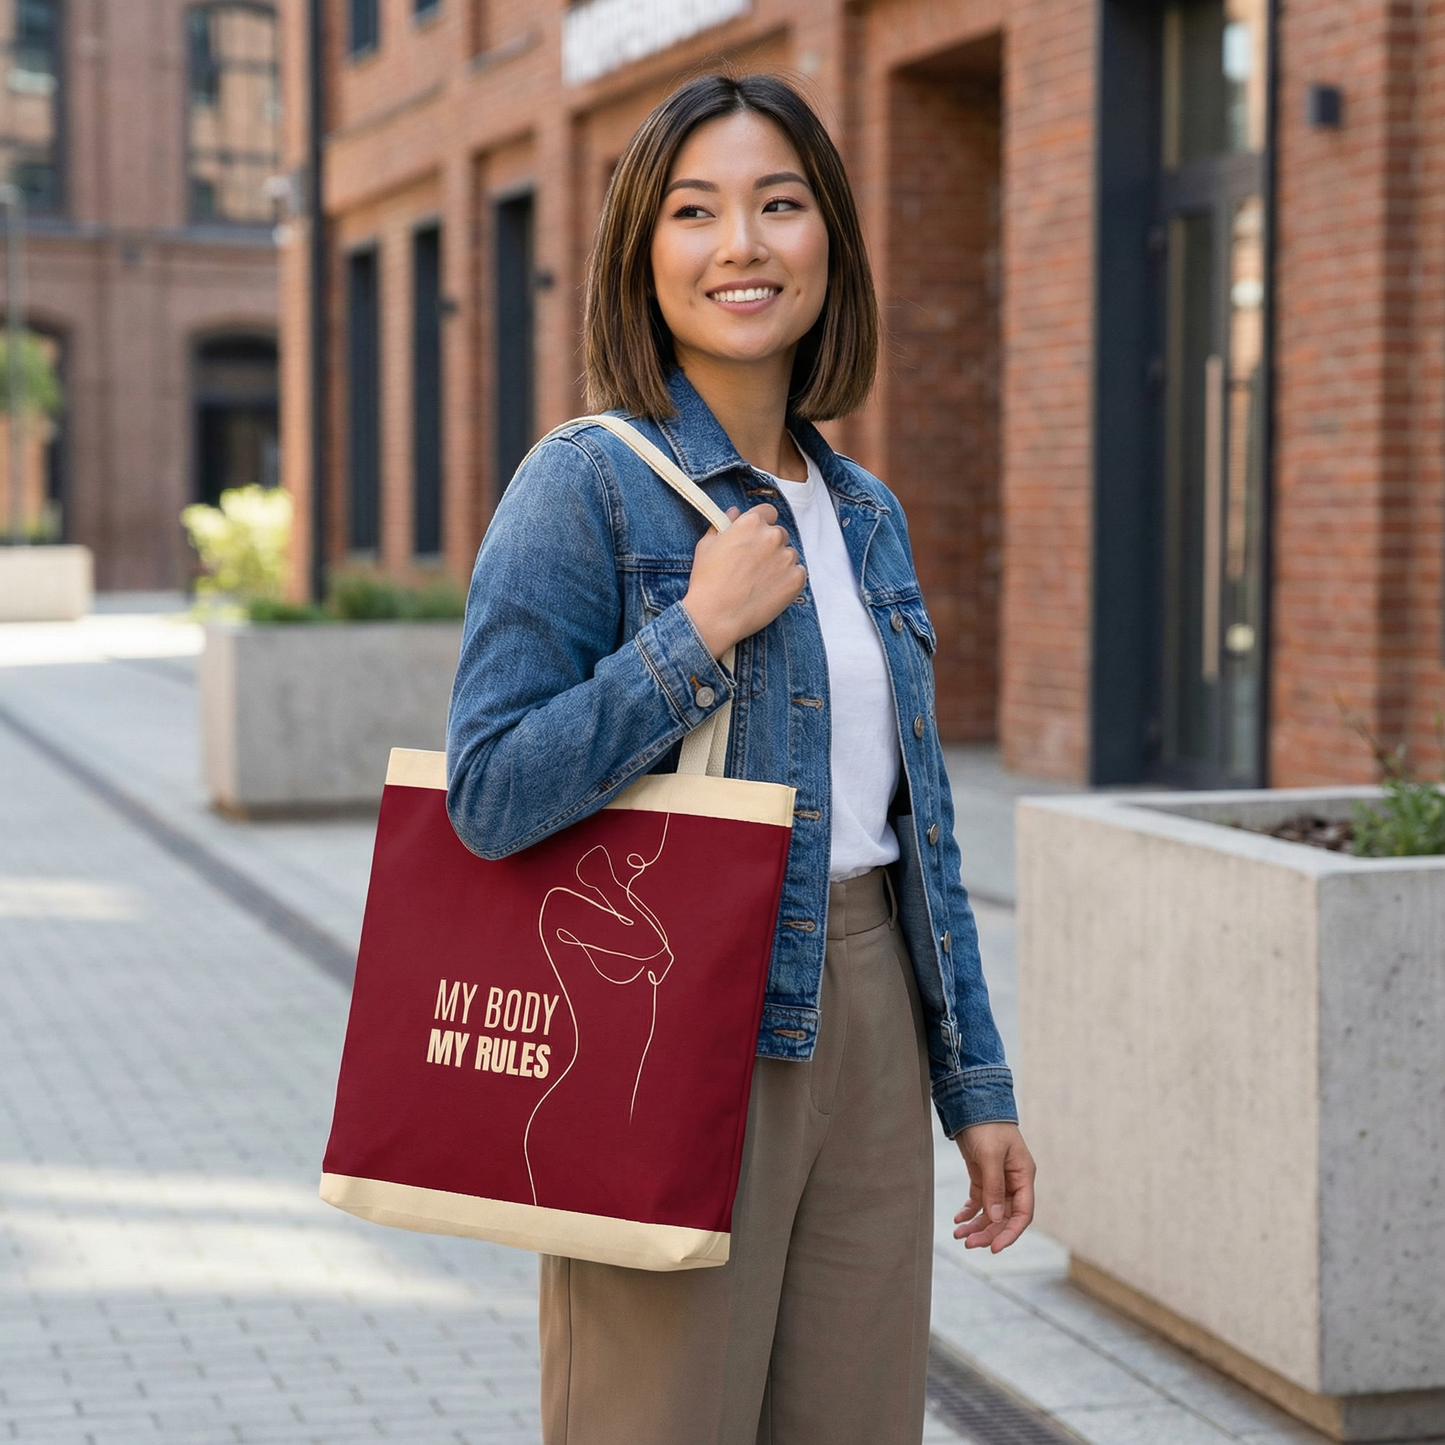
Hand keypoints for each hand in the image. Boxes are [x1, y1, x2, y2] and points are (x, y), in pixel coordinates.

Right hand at [680, 505, 806, 658]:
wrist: (716, 616)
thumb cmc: (707, 582)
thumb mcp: (706, 546)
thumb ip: (723, 524)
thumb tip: (734, 512)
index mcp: (751, 523)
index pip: (768, 512)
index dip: (762, 524)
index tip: (756, 537)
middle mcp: (772, 536)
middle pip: (780, 534)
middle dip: (770, 546)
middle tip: (754, 565)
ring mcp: (787, 557)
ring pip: (789, 555)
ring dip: (780, 564)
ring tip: (760, 582)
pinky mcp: (796, 579)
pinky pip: (798, 573)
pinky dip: (788, 580)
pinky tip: (770, 590)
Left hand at [953, 1122, 1034, 1252]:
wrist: (972, 1103)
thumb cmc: (987, 1126)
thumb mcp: (990, 1156)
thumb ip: (994, 1187)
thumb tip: (997, 1217)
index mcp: (1023, 1176)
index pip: (1023, 1213)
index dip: (1010, 1233)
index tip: (994, 1248)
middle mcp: (1013, 1181)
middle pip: (1005, 1216)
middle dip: (988, 1231)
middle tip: (968, 1243)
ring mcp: (998, 1179)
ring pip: (991, 1211)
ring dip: (976, 1225)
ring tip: (959, 1234)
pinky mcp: (983, 1175)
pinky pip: (979, 1200)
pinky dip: (969, 1212)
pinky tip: (958, 1220)